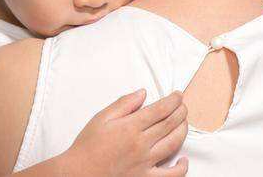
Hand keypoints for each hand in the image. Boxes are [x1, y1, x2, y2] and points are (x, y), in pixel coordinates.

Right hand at [65, 89, 188, 176]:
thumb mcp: (102, 118)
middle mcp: (141, 144)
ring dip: (183, 130)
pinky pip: (171, 175)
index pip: (160, 109)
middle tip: (183, 105)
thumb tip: (142, 93)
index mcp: (130, 127)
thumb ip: (124, 104)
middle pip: (170, 123)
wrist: (78, 173)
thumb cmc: (88, 146)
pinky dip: (181, 168)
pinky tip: (184, 160)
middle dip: (180, 112)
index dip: (173, 100)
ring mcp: (145, 162)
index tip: (178, 96)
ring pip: (174, 143)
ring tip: (183, 122)